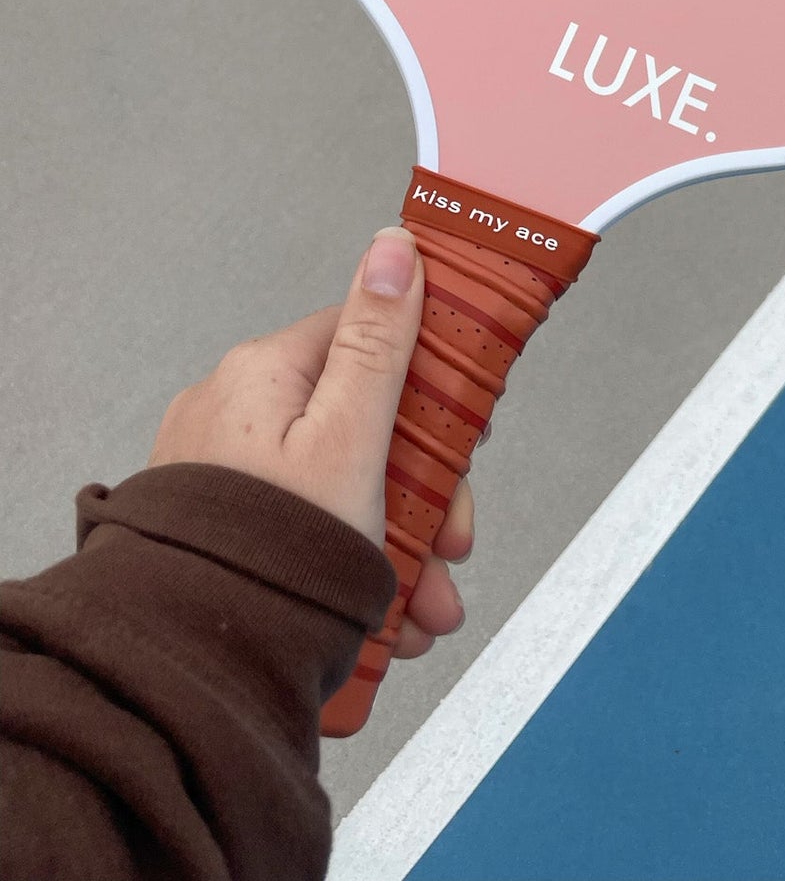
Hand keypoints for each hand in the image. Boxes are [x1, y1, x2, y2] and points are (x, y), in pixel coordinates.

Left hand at [149, 227, 468, 659]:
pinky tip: (385, 619)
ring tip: (424, 608)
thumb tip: (391, 245)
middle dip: (423, 493)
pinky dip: (348, 566)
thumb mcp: (352, 438)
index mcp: (265, 372)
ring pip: (338, 485)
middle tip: (452, 547)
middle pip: (362, 425)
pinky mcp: (216, 526)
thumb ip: (378, 341)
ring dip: (398, 541)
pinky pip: (300, 527)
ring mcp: (220, 471)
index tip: (469, 439)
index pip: (372, 341)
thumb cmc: (270, 555)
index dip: (433, 390)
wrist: (188, 667)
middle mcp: (233, 409)